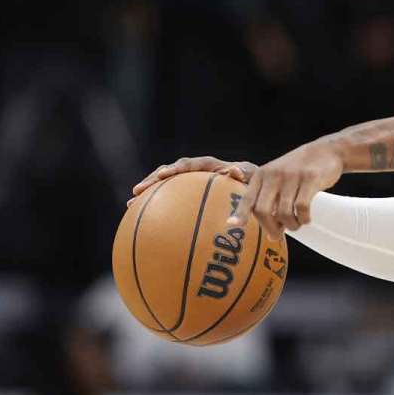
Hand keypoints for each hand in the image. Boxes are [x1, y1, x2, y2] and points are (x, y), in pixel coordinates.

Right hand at [129, 157, 257, 205]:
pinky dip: (161, 213)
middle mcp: (201, 174)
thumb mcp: (255, 184)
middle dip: (153, 180)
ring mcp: (196, 187)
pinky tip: (146, 229)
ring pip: (168, 188)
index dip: (176, 169)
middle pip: (172, 173)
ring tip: (130, 206)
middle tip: (136, 191)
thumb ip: (244, 177)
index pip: (192, 164)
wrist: (263, 197)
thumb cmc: (260, 191)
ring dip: (150, 194)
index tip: (163, 176)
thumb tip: (233, 170)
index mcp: (215, 167)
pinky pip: (174, 206)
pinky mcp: (193, 200)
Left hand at [229, 139, 344, 232]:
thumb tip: (271, 235)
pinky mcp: (310, 179)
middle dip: (271, 228)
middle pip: (264, 210)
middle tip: (278, 234)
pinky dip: (304, 219)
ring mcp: (292, 176)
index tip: (232, 225)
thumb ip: (271, 201)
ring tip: (296, 225)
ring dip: (291, 225)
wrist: (326, 150)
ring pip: (284, 212)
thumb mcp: (278, 176)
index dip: (240, 213)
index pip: (248, 198)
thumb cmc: (299, 170)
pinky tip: (307, 219)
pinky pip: (302, 207)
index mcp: (262, 175)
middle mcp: (274, 175)